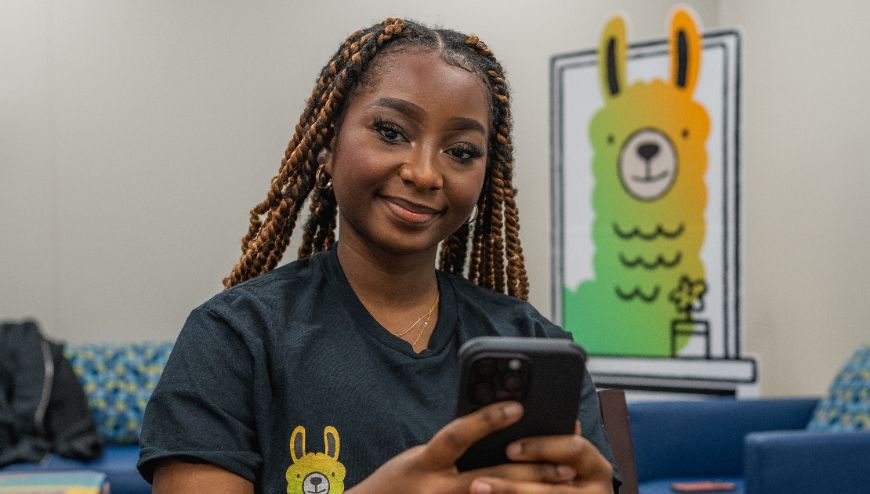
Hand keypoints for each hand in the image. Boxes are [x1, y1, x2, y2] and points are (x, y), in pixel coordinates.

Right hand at [348, 402, 611, 493]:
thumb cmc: (395, 484)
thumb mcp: (417, 459)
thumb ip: (450, 449)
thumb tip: (490, 429)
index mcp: (424, 463)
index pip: (457, 436)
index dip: (487, 419)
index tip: (518, 406)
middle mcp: (436, 490)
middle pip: (491, 476)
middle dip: (531, 469)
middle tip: (565, 461)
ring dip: (532, 491)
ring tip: (562, 483)